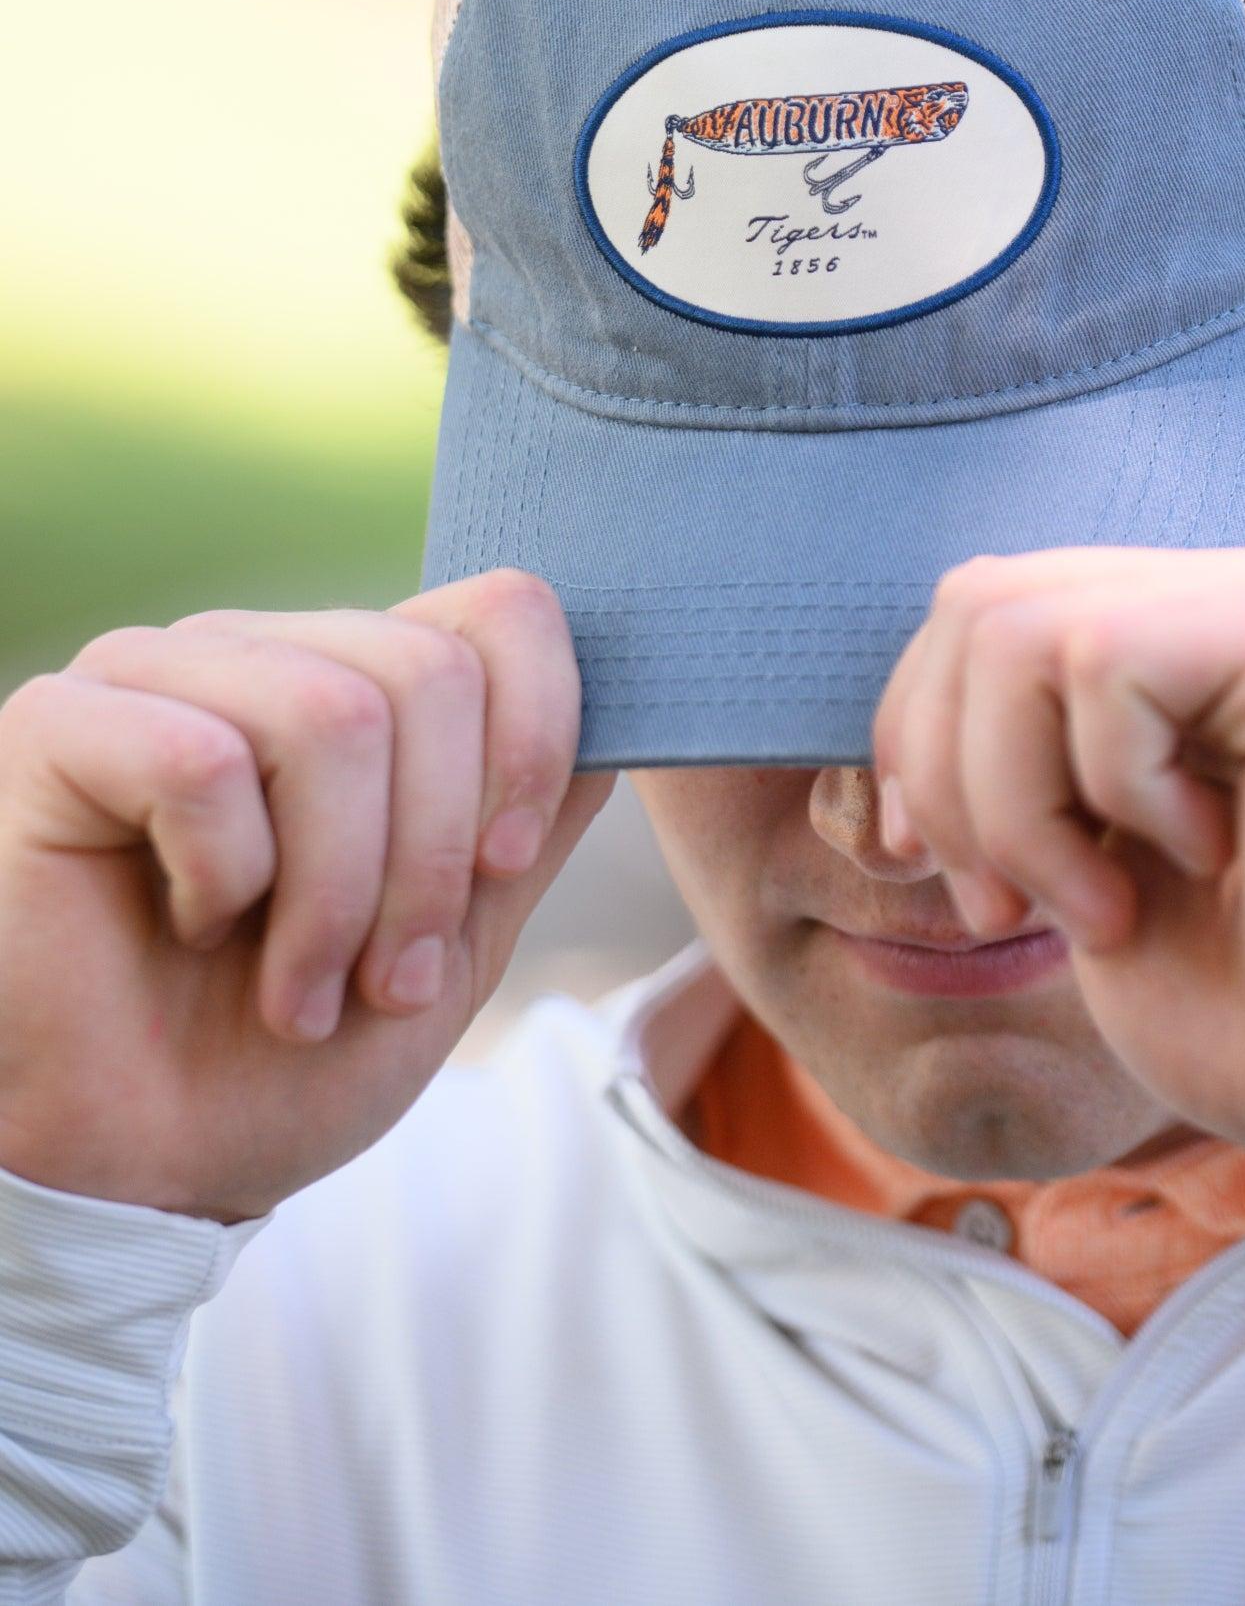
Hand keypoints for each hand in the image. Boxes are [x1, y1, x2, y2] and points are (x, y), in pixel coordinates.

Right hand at [0, 571, 609, 1221]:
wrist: (136, 1180)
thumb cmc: (278, 1063)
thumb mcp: (449, 946)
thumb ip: (527, 827)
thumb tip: (634, 721)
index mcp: (358, 682)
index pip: (502, 612)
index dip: (537, 739)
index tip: (502, 866)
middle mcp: (262, 651)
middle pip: (428, 674)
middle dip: (430, 860)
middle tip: (382, 979)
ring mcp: (156, 673)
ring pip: (331, 716)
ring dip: (334, 895)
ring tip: (296, 990)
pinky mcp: (60, 724)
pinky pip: (199, 761)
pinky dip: (224, 880)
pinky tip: (189, 930)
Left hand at [871, 548, 1244, 1149]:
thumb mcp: (1079, 860)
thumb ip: (1010, 756)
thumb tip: (887, 723)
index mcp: (1184, 629)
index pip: (978, 608)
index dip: (913, 739)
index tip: (933, 870)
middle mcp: (1233, 585)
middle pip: (976, 600)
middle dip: (942, 776)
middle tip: (1006, 911)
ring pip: (1017, 625)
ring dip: (1014, 803)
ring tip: (1101, 905)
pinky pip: (1100, 660)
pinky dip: (1106, 790)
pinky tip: (1205, 857)